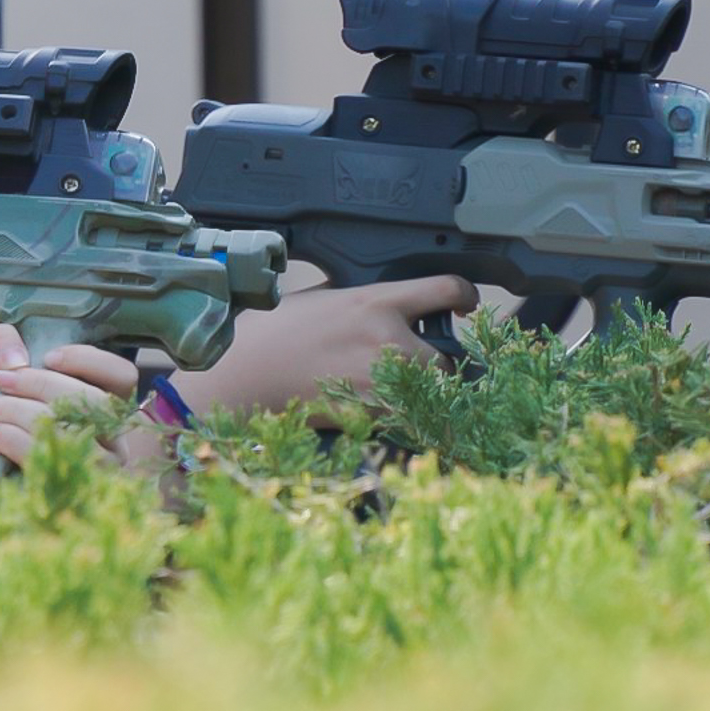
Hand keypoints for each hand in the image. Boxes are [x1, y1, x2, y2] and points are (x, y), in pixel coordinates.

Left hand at [0, 323, 143, 468]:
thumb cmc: (2, 408)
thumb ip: (3, 344)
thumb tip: (15, 360)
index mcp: (108, 404)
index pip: (123, 375)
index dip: (90, 362)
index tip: (47, 357)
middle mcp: (113, 439)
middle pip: (95, 404)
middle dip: (43, 386)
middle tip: (1, 380)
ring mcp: (99, 471)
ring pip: (75, 436)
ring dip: (22, 415)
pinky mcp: (72, 492)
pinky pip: (50, 464)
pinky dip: (13, 442)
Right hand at [169, 275, 478, 417]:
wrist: (244, 376)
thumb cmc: (271, 333)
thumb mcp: (319, 298)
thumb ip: (359, 299)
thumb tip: (382, 300)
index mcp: (375, 302)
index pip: (445, 289)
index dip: (464, 295)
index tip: (465, 303)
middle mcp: (387, 340)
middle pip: (447, 357)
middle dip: (437, 363)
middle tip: (416, 365)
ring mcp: (382, 382)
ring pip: (431, 394)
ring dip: (420, 396)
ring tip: (392, 392)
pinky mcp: (371, 416)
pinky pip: (404, 421)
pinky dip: (397, 419)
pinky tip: (373, 411)